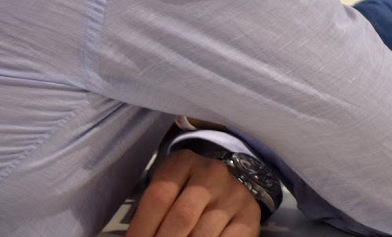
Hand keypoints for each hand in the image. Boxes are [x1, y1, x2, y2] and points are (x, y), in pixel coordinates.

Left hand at [127, 150, 259, 236]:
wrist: (220, 191)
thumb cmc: (181, 194)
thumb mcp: (165, 193)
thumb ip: (151, 212)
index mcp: (184, 161)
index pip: (158, 196)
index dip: (141, 228)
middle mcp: (213, 172)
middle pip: (182, 216)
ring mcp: (234, 193)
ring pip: (203, 234)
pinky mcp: (250, 214)